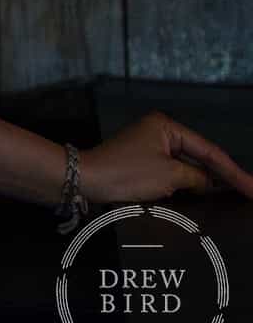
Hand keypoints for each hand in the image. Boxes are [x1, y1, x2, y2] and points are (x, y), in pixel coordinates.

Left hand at [79, 110, 252, 204]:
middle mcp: (160, 131)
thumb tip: (209, 182)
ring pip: (187, 165)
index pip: (209, 151)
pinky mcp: (142, 161)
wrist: (86, 180)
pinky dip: (188, 183)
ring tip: (234, 194)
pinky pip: (173, 172)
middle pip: (200, 156)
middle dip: (223, 175)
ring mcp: (150, 146)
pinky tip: (203, 195)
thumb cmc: (126, 172)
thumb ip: (197, 177)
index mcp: (167, 126)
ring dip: (206, 181)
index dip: (234, 172)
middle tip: (249, 192)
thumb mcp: (169, 175)